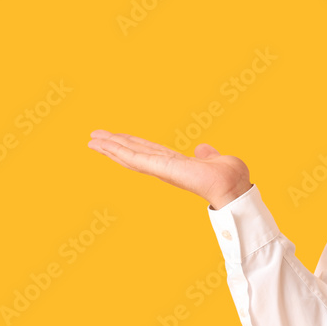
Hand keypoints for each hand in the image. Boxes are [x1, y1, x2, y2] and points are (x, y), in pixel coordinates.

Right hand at [87, 130, 251, 208]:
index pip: (148, 152)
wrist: (234, 188)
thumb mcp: (216, 160)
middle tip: (93, 137)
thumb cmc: (230, 179)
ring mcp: (162, 169)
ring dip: (111, 147)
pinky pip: (137, 158)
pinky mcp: (162, 169)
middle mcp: (165, 167)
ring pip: (131, 156)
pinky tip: (105, 145)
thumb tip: (202, 148)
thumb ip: (207, 154)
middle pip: (134, 153)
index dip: (131, 144)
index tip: (115, 137)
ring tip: (92, 140)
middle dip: (114, 146)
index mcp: (176, 164)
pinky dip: (120, 151)